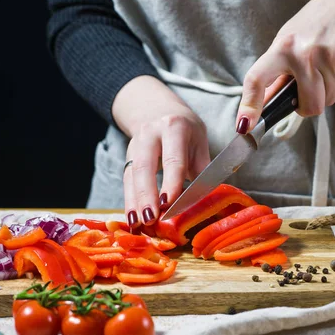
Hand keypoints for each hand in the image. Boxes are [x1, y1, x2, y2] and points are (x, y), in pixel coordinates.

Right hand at [112, 76, 209, 226]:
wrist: (157, 109)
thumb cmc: (185, 130)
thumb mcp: (199, 141)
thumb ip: (202, 169)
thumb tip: (209, 199)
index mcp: (174, 127)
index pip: (173, 158)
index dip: (171, 181)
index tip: (169, 203)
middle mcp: (150, 134)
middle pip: (145, 166)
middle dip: (147, 194)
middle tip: (151, 219)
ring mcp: (134, 145)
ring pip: (132, 176)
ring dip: (134, 202)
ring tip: (138, 225)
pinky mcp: (127, 158)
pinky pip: (126, 181)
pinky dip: (129, 202)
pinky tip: (132, 219)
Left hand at [235, 0, 334, 132]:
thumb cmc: (317, 22)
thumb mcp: (289, 40)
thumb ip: (277, 72)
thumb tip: (265, 103)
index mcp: (282, 48)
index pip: (257, 79)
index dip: (249, 106)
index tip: (245, 126)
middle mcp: (303, 53)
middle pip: (308, 105)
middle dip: (309, 106)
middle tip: (309, 91)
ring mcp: (328, 57)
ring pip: (328, 99)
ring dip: (328, 91)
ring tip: (327, 67)